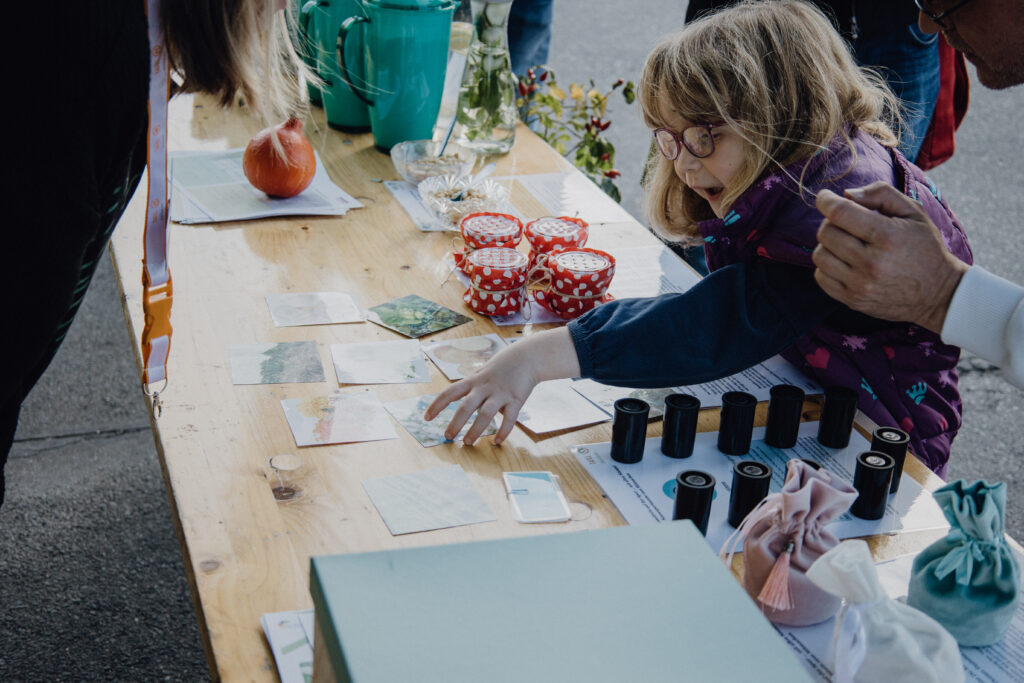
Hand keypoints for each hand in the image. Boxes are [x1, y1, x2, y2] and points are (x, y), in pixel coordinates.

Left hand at [424, 327, 580, 445]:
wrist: (525, 358)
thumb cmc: (499, 369)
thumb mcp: (480, 375)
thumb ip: (470, 390)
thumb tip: (459, 409)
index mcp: (473, 381)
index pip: (450, 392)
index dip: (437, 405)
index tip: (427, 417)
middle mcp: (484, 387)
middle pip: (466, 406)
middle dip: (455, 423)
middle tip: (447, 437)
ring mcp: (500, 394)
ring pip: (485, 414)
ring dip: (475, 430)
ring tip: (467, 442)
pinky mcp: (516, 399)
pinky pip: (509, 418)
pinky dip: (503, 431)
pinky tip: (497, 441)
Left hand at [813, 182, 967, 333]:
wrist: (938, 293)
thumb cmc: (925, 247)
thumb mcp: (913, 212)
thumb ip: (881, 194)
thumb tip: (846, 194)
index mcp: (887, 236)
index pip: (840, 213)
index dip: (826, 200)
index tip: (825, 197)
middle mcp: (871, 263)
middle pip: (826, 232)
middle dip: (831, 221)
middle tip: (846, 222)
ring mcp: (860, 285)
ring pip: (819, 255)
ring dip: (828, 244)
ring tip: (846, 242)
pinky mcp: (853, 301)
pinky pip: (821, 277)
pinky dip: (827, 266)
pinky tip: (844, 261)